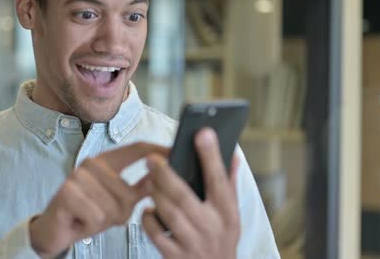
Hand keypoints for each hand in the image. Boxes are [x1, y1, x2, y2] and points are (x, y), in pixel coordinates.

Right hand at [29, 142, 168, 257]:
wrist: (54, 230)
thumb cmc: (88, 212)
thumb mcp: (119, 201)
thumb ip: (140, 187)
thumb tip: (165, 175)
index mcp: (105, 161)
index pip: (136, 149)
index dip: (157, 149)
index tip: (176, 151)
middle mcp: (91, 164)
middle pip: (128, 193)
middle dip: (120, 213)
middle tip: (102, 214)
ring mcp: (77, 177)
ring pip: (113, 207)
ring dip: (105, 220)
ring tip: (90, 217)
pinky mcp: (67, 193)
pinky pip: (97, 216)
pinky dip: (92, 225)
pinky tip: (81, 221)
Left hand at [142, 128, 240, 258]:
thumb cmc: (222, 237)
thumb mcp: (232, 214)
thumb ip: (230, 184)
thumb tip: (233, 154)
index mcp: (227, 211)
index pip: (219, 178)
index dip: (210, 155)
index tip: (202, 132)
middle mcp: (212, 227)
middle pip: (184, 196)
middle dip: (166, 175)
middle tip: (151, 158)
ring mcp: (193, 243)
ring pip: (169, 213)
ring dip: (156, 194)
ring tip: (148, 179)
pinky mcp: (176, 256)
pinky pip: (156, 234)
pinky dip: (149, 219)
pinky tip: (147, 209)